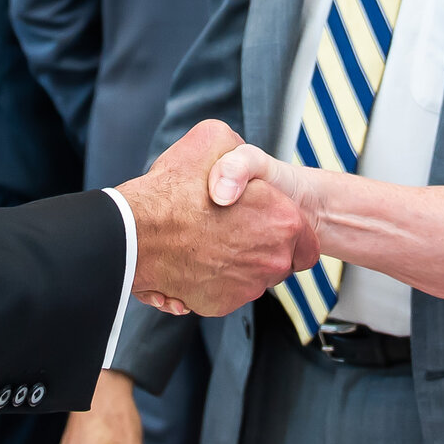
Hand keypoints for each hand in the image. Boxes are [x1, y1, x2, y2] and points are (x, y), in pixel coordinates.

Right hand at [120, 121, 315, 317]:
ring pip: (249, 280)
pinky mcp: (221, 305)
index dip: (289, 234)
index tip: (267, 227)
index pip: (307, 242)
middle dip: (258, 250)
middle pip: (277, 263)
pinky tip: (190, 261)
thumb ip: (238, 153)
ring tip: (203, 244)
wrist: (136, 232)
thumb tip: (236, 168)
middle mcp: (274, 259)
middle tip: (229, 232)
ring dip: (233, 266)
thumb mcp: (215, 138)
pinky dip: (210, 282)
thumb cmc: (174, 187)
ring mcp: (248, 287)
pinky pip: (223, 294)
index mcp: (284, 220)